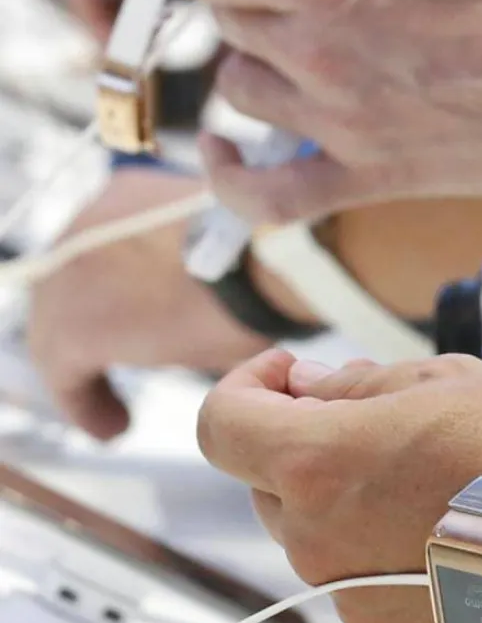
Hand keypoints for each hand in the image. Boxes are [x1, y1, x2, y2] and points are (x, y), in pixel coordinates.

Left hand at [27, 170, 271, 439]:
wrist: (277, 258)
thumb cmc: (277, 249)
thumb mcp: (234, 237)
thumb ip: (208, 253)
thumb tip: (219, 291)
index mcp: (128, 196)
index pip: (110, 249)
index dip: (124, 288)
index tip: (144, 318)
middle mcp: (86, 224)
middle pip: (79, 288)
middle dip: (102, 326)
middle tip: (126, 361)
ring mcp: (69, 273)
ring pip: (63, 330)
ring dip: (87, 372)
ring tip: (115, 414)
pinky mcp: (72, 327)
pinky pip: (66, 375)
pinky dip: (87, 402)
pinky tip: (112, 426)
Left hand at [196, 352, 481, 622]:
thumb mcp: (446, 380)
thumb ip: (361, 383)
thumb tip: (313, 386)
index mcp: (313, 465)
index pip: (220, 424)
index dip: (245, 387)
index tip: (291, 374)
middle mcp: (313, 541)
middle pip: (272, 484)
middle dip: (312, 445)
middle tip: (387, 422)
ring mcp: (349, 599)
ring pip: (323, 537)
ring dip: (356, 503)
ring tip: (441, 483)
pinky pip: (368, 584)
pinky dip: (393, 554)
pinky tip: (457, 534)